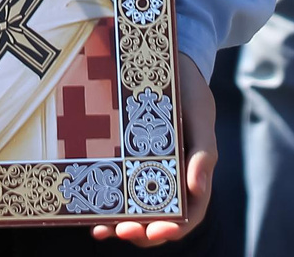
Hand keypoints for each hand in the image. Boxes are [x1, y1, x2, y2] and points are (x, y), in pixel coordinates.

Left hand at [91, 51, 214, 244]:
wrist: (169, 61)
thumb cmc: (190, 90)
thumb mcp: (200, 115)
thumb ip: (203, 152)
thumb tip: (198, 189)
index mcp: (195, 173)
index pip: (190, 214)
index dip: (174, 228)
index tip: (156, 231)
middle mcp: (172, 178)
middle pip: (160, 219)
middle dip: (142, 231)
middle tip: (122, 232)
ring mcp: (149, 170)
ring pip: (138, 209)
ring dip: (122, 224)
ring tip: (102, 228)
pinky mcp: (129, 159)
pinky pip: (119, 187)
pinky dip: (108, 203)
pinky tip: (90, 210)